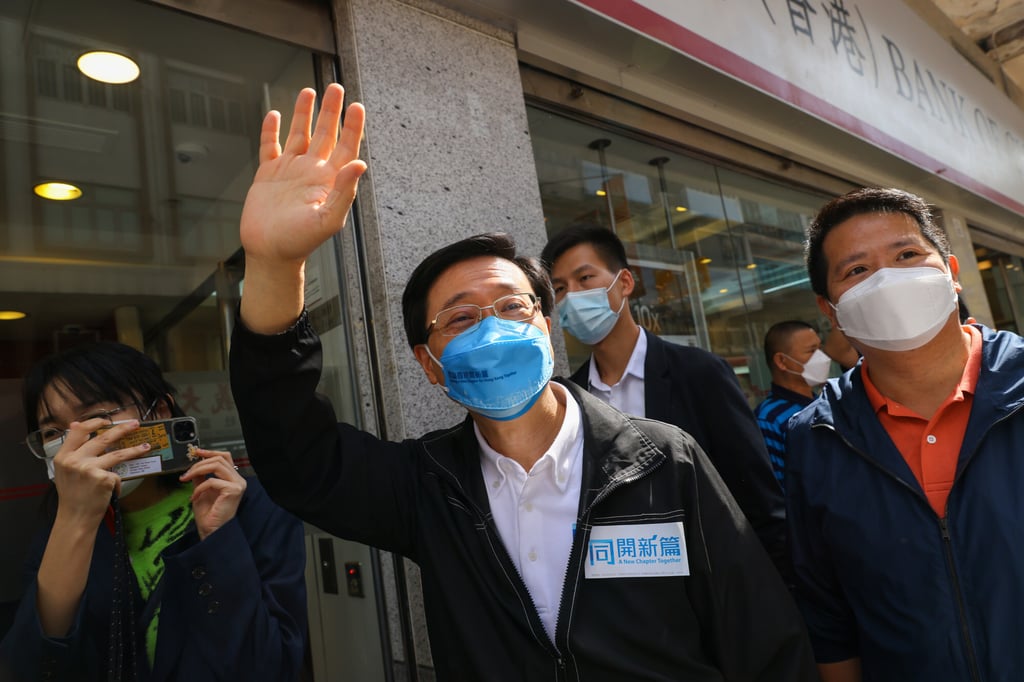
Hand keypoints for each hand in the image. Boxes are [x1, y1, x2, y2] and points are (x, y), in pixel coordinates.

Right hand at [51, 418, 151, 528]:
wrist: (75, 518)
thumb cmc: (72, 495)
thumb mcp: (64, 470)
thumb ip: (72, 449)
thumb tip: (76, 423)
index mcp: (63, 456)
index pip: (78, 431)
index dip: (94, 422)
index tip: (107, 420)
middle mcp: (75, 460)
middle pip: (103, 438)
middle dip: (122, 429)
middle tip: (135, 423)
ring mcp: (89, 469)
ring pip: (118, 454)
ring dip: (135, 449)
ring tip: (146, 446)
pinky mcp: (103, 479)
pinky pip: (117, 475)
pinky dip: (117, 483)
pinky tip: (111, 491)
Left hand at [179, 449, 246, 540]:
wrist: (211, 532)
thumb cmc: (208, 515)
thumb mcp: (201, 490)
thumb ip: (200, 477)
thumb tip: (194, 465)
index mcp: (233, 478)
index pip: (225, 457)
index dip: (210, 452)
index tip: (196, 452)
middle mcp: (238, 479)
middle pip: (219, 459)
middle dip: (199, 463)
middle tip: (186, 473)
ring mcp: (237, 484)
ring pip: (217, 465)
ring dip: (198, 470)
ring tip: (187, 479)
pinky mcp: (233, 490)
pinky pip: (211, 481)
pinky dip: (199, 488)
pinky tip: (193, 497)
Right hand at [240, 84, 365, 268]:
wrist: (269, 253)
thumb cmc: (300, 241)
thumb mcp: (328, 218)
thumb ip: (344, 191)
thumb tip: (359, 164)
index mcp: (330, 181)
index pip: (346, 147)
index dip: (352, 127)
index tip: (356, 106)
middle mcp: (312, 172)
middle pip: (325, 134)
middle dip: (331, 111)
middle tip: (336, 88)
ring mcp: (290, 171)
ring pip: (299, 134)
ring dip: (304, 113)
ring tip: (309, 91)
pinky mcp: (268, 174)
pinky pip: (271, 147)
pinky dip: (271, 130)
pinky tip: (274, 114)